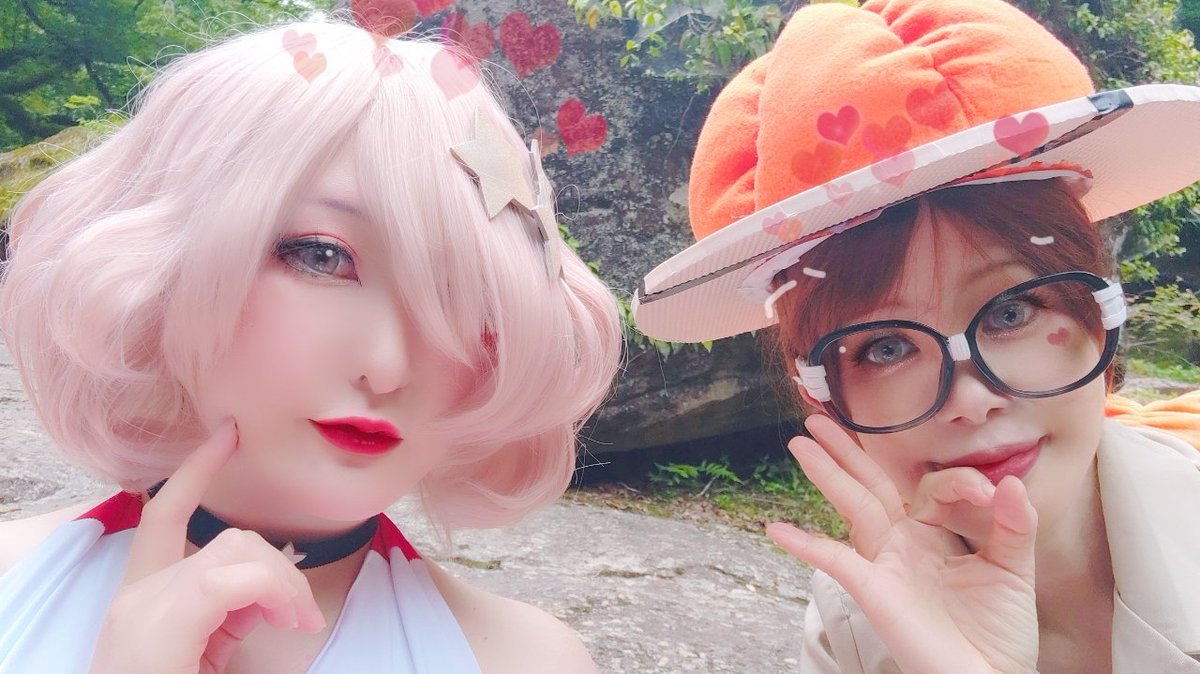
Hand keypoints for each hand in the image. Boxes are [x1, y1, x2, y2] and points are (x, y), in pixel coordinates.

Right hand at [90, 422, 325, 673]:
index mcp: (143, 603)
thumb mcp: (206, 656)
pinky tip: (291, 619)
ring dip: (281, 585)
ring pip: (237, 552)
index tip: (227, 432)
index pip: (164, 517)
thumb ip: (229, 618)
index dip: (195, 472)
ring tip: (292, 628)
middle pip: (226, 540)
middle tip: (298, 619)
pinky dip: (273, 591)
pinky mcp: (160, 626)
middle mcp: (135, 598)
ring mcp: (143, 611)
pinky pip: (232, 578)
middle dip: (277, 567)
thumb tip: (274, 598)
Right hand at [767, 415, 1038, 673]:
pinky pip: (835, 562)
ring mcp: (886, 565)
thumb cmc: (998, 633)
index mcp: (933, 535)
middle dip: (845, 452)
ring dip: (826, 473)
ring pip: (853, 507)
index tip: (987, 491)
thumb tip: (1009, 482)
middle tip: (818, 419)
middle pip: (870, 486)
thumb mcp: (1014, 570)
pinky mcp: (875, 591)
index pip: (931, 487)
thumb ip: (1014, 526)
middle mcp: (903, 545)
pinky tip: (778, 530)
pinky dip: (806, 546)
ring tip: (800, 442)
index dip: (957, 480)